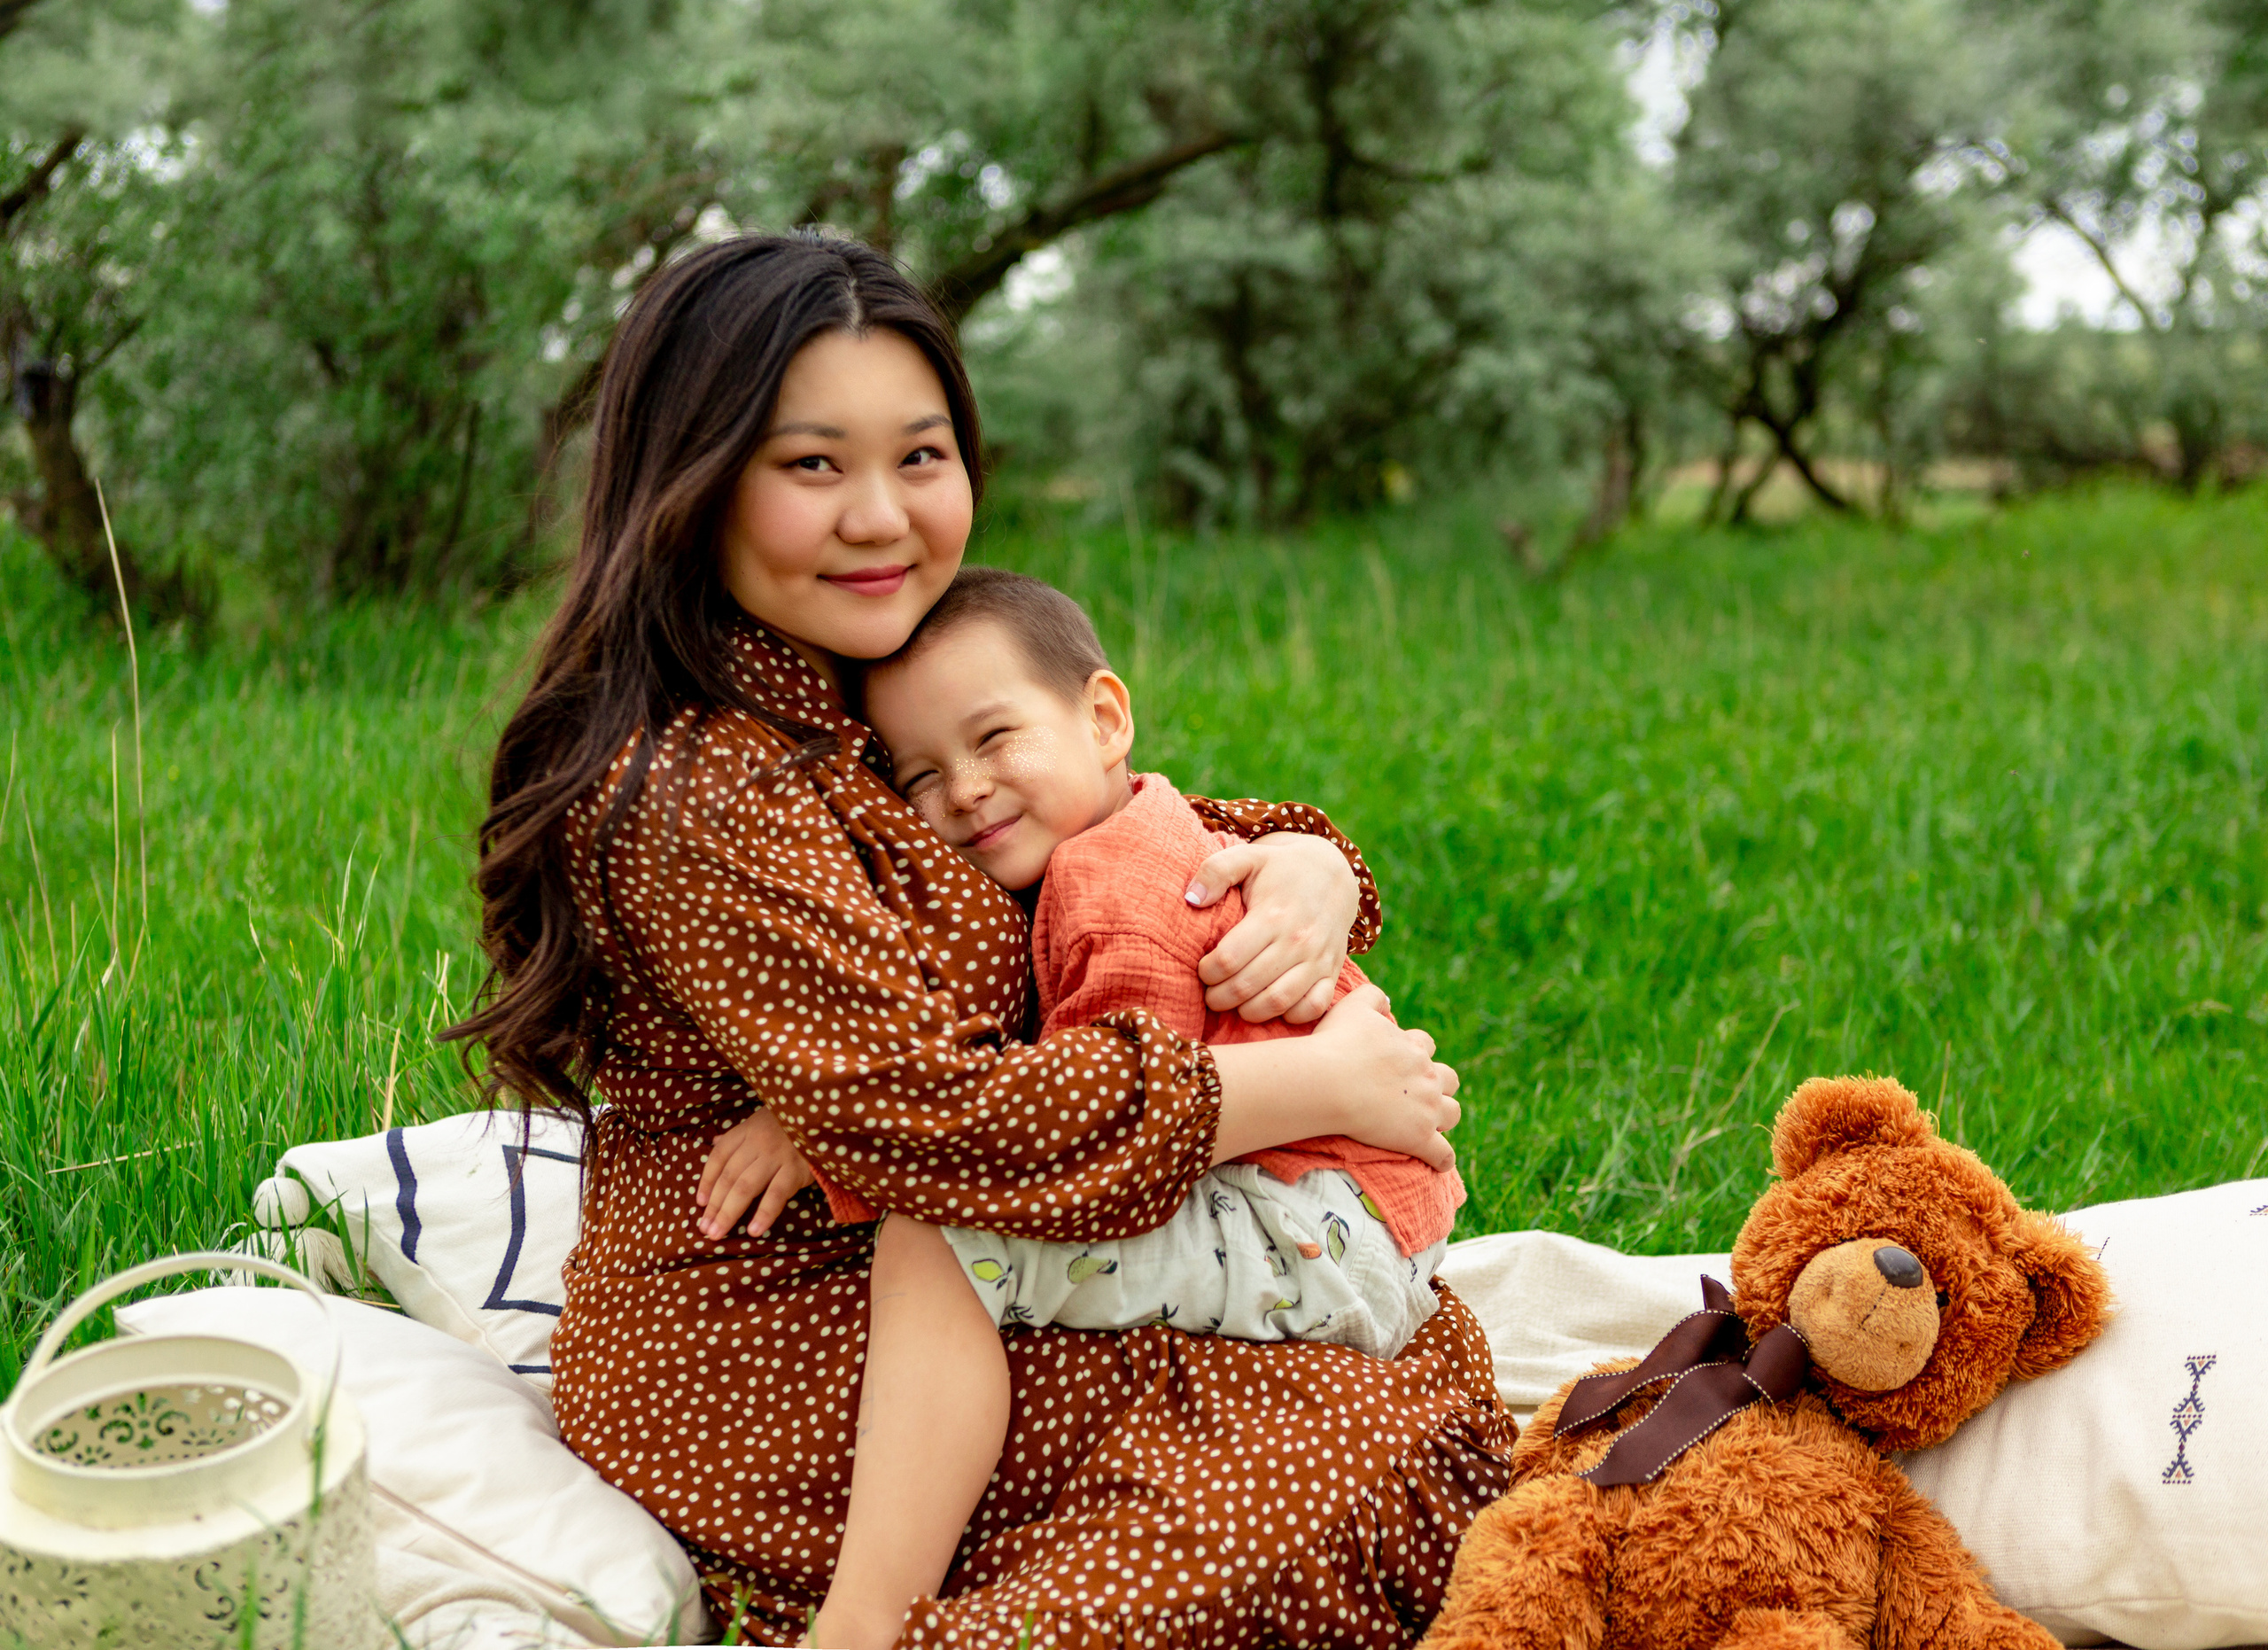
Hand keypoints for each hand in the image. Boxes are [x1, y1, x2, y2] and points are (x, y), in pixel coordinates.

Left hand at [695, 1108, 815, 1240]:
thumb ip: (739, 1136)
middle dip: (714, 1205)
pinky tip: (753, 1231)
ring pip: (745, 1188)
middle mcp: (757, 1143)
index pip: (718, 1157)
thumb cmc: (791, 1123)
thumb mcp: (761, 1121)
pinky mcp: (796, 1170)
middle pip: (728, 1177)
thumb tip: (715, 1143)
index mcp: (746, 1131)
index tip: (700, 1203)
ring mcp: (776, 1156)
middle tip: (704, 1229)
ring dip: (728, 1213)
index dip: (706, 1181)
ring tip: (717, 1233)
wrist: (824, 1116)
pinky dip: (763, 1214)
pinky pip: (776, 1195)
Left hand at [1188, 831, 1359, 1023]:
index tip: (1202, 970)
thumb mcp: (1247, 857)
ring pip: (1278, 1002)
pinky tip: (1271, 1005)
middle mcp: (1298, 941)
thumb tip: (1191, 899)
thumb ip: (1215, 871)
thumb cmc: (1279, 870)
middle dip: (1219, 997)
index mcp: (1272, 915)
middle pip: (1247, 986)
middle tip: (1210, 994)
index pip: (1228, 959)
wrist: (1332, 874)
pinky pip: (1312, 1008)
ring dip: (1248, 1012)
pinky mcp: (1332, 972)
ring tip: (1235, 1004)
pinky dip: (1290, 1016)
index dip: (1206, 972)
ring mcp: (1318, 959)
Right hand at [1308, 984, 1459, 1169]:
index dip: (1415, 1052)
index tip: (1400, 1060)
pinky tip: (1439, 1162)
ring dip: (1445, 1116)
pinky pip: (1443, 1154)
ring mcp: (1427, 1109)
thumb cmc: (1336, 1044)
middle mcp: (1427, 1076)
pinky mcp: (1420, 1138)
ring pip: (1453, 1113)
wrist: (1330, 1082)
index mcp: (1413, 1048)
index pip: (1425, 1045)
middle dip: (1439, 1083)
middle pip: (1449, 1078)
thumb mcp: (1353, 1007)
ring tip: (1430, 1124)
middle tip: (1418, 1092)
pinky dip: (1443, 1159)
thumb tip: (1387, 999)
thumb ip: (1372, 996)